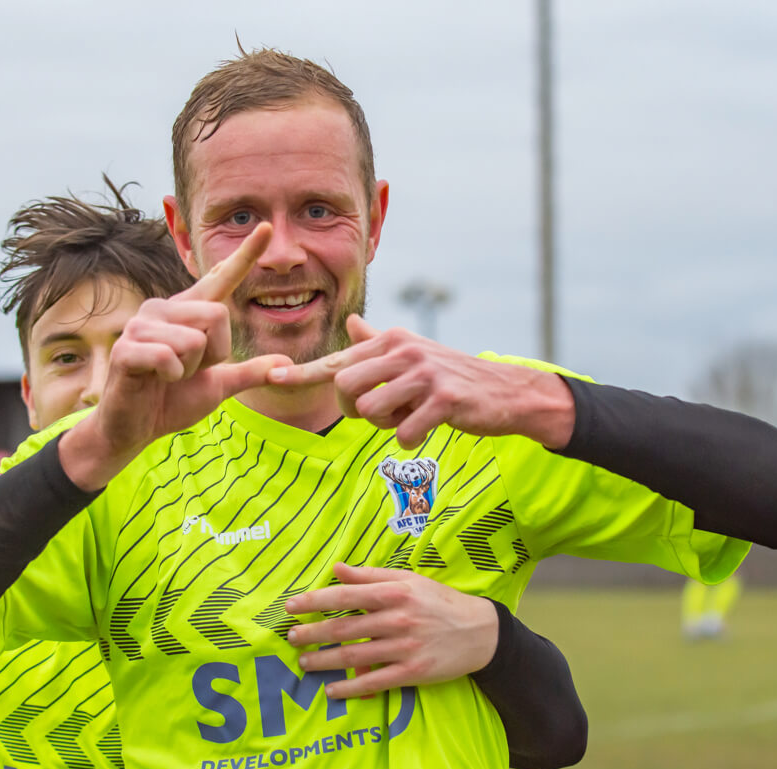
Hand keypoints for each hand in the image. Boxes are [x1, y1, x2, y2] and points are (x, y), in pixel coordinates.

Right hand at [60, 223, 293, 489]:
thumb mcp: (218, 386)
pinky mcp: (127, 347)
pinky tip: (155, 381)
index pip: (220, 279)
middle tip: (188, 370)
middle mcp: (164, 309)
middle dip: (213, 353)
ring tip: (167, 377)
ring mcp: (142, 325)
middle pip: (217, 315)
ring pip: (195, 339)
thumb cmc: (171, 401)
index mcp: (188, 314)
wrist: (133, 429)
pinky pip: (169, 357)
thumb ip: (248, 373)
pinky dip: (171, 377)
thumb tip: (284, 364)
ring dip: (188, 370)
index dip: (245, 255)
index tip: (265, 228)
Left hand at [267, 315, 574, 448]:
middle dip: (356, 411)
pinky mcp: (444, 400)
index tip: (271, 377)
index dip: (302, 373)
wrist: (505, 392)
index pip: (338, 359)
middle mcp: (403, 351)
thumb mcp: (414, 352)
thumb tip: (351, 322)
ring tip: (411, 416)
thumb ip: (379, 340)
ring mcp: (424, 374)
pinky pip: (404, 432)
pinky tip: (431, 426)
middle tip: (382, 413)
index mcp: (391, 340)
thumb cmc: (452, 375)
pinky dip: (411, 438)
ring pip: (371, 412)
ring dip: (386, 425)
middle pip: (346, 389)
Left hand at [284, 562, 498, 699]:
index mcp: (394, 593)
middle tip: (291, 638)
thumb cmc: (439, 601)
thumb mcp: (408, 580)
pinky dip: (350, 688)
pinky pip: (374, 682)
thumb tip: (337, 569)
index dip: (315, 602)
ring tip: (304, 662)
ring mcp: (404, 647)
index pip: (345, 596)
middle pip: (345, 628)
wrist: (480, 632)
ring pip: (354, 656)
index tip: (292, 607)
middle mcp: (397, 619)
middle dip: (313, 633)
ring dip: (325, 661)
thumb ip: (370, 575)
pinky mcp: (413, 672)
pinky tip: (331, 690)